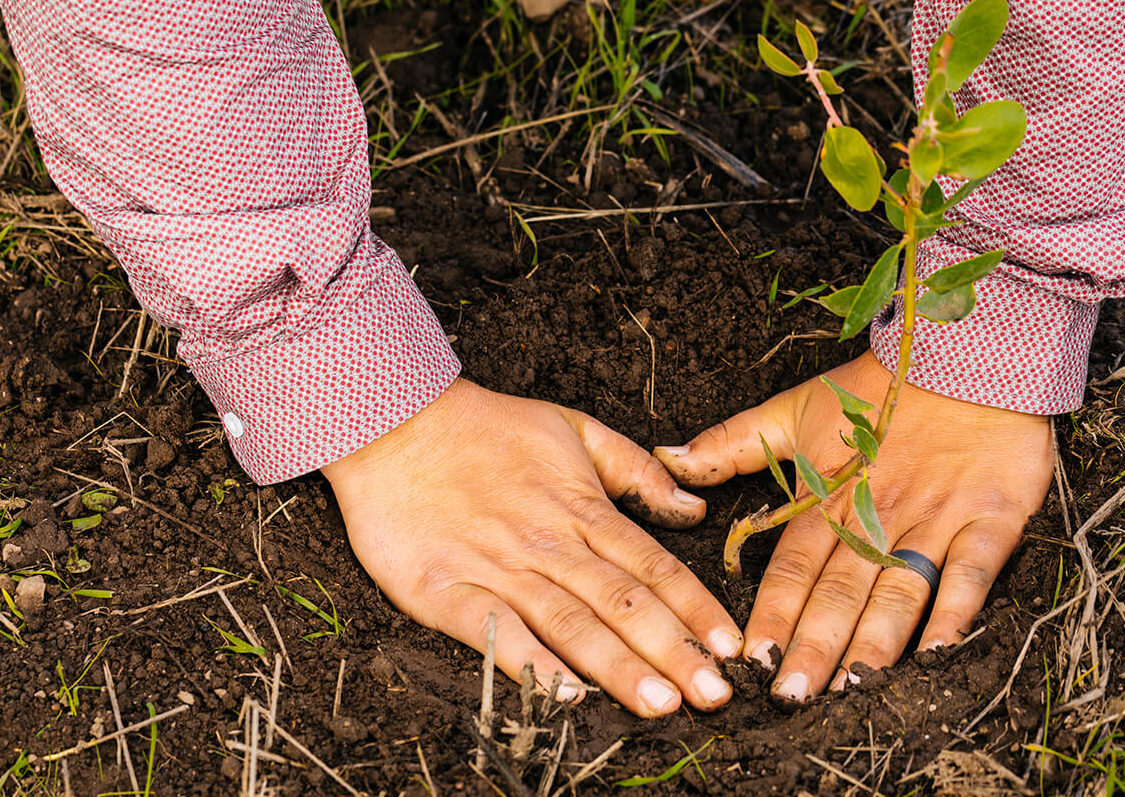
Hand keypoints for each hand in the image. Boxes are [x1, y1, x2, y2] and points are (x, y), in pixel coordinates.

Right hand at [323, 378, 740, 716]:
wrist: (393, 421)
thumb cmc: (486, 428)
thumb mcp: (573, 427)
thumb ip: (636, 469)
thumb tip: (694, 511)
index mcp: (582, 507)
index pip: (654, 567)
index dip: (696, 610)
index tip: (731, 649)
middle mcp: (549, 543)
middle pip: (623, 604)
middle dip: (673, 653)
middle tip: (714, 695)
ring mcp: (497, 567)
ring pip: (571, 623)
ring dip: (618, 667)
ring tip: (660, 704)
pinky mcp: (445, 590)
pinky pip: (495, 632)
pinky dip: (531, 664)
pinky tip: (565, 694)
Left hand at [654, 351, 1051, 701]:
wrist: (965, 353)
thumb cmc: (876, 389)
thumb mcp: (794, 409)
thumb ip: (731, 444)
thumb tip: (667, 459)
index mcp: (828, 495)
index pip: (793, 565)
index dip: (772, 612)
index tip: (752, 660)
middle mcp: (876, 514)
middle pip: (841, 590)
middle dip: (814, 646)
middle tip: (792, 696)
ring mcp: (933, 518)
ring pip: (898, 590)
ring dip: (874, 643)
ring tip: (851, 688)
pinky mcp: (989, 518)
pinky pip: (971, 571)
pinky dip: (956, 611)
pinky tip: (937, 652)